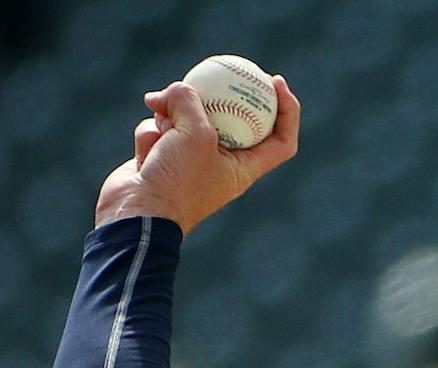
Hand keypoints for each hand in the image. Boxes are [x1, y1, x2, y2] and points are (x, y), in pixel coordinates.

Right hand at [95, 74, 299, 234]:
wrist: (136, 213)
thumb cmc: (177, 181)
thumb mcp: (195, 134)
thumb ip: (191, 102)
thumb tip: (178, 89)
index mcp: (246, 168)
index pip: (281, 140)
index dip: (287, 111)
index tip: (276, 82)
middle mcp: (222, 163)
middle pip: (231, 118)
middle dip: (218, 95)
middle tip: (216, 70)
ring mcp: (190, 159)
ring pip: (187, 117)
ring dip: (172, 114)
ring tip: (162, 123)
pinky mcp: (162, 154)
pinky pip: (160, 128)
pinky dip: (152, 133)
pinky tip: (146, 149)